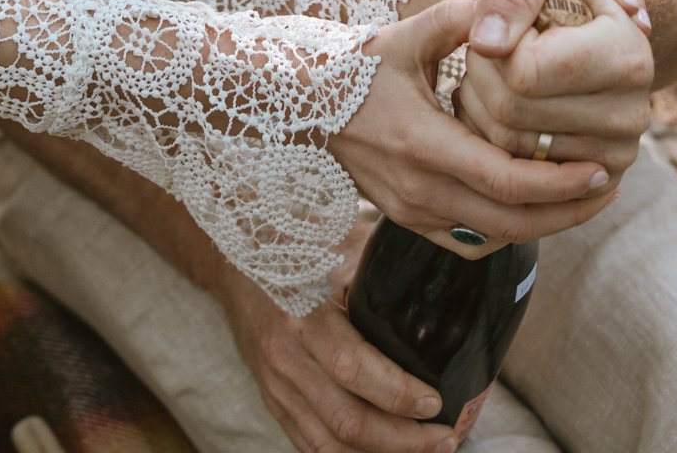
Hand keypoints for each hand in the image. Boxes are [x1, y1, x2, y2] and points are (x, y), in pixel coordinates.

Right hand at [218, 225, 468, 452]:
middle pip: (346, 419)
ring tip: (426, 451)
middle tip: (445, 436)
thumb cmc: (291, 249)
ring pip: (330, 443)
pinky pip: (310, 444)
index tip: (435, 400)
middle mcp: (285, 357)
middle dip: (403, 438)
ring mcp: (275, 386)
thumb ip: (377, 263)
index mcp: (302, 314)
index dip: (397, 392)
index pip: (352, 367)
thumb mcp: (333, 245)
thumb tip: (438, 267)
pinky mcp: (273, 401)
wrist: (231, 263)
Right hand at [331, 0, 617, 257]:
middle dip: (567, 212)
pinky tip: (534, 206)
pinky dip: (508, 231)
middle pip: (512, 224)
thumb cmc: (356, 67)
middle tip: (608, 187)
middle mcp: (419, 191)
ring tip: (582, 198)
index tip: (600, 171)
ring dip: (544, 225)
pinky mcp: (408, 220)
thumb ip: (451, 20)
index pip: (506, 183)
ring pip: (494, 238)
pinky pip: (470, 241)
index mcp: (424, 146)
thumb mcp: (401, 37)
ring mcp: (412, 212)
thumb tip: (501, 3)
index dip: (560, 185)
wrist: (302, 106)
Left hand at [456, 0, 651, 185]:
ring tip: (489, 70)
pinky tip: (494, 103)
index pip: (524, 69)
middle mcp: (633, 113)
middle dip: (480, 73)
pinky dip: (489, 137)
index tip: (496, 21)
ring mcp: (616, 154)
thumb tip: (486, 44)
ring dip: (479, 103)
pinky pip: (516, 172)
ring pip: (505, 145)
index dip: (494, 42)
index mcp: (628, 56)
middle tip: (482, 47)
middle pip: (511, 110)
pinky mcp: (593, 181)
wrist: (594, 28)